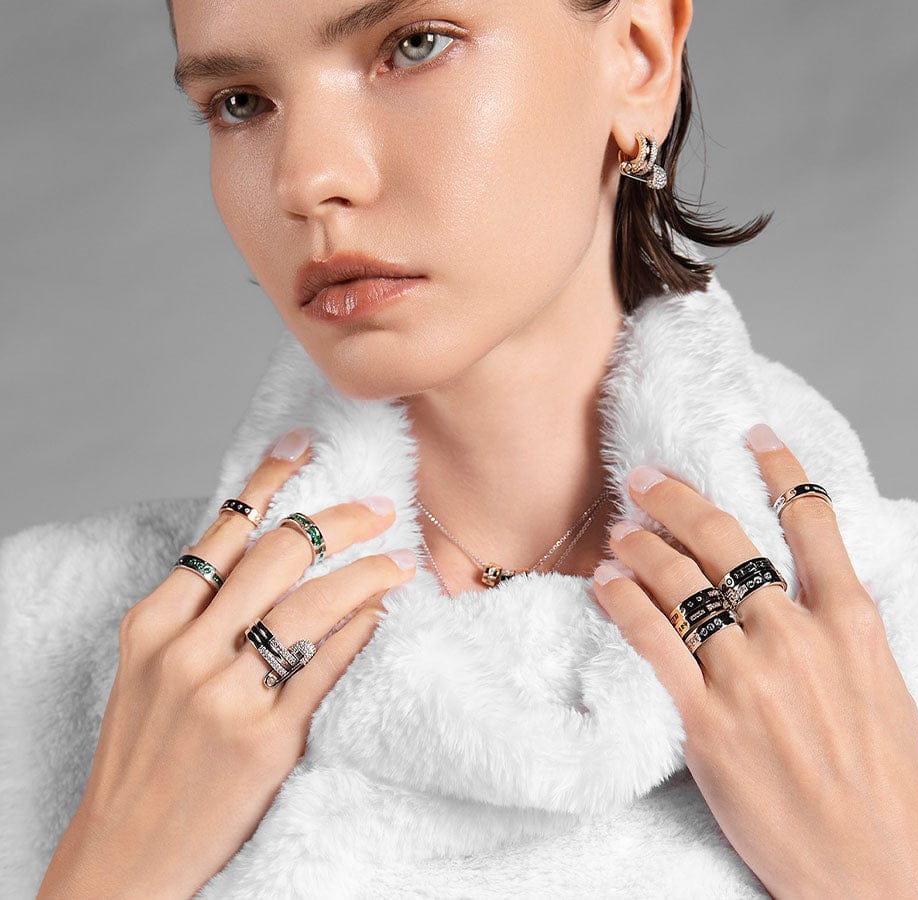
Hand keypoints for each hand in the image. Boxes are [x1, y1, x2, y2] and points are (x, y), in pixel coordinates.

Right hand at [38, 428, 416, 898]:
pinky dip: (360, 630)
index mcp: (152, 625)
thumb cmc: (144, 758)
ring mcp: (225, 695)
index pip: (222, 532)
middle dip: (337, 519)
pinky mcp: (264, 740)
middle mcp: (186, 651)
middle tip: (379, 508)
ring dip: (365, 572)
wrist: (124, 859)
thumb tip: (270, 558)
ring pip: (309, 603)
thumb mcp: (149, 672)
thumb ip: (197, 615)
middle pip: (276, 556)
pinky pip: (326, 665)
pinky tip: (383, 612)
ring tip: (400, 561)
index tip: (303, 446)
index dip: (268, 482)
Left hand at [592, 424, 917, 899]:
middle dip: (679, 496)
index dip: (779, 468)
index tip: (752, 435)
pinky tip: (607, 583)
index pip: (813, 521)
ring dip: (644, 544)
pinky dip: (624, 602)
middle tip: (645, 476)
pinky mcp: (706, 721)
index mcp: (851, 625)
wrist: (877, 874)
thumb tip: (807, 586)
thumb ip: (842, 631)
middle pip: (729, 539)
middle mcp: (797, 637)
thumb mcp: (882, 689)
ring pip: (682, 582)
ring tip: (621, 528)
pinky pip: (652, 640)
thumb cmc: (887, 788)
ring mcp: (749, 677)